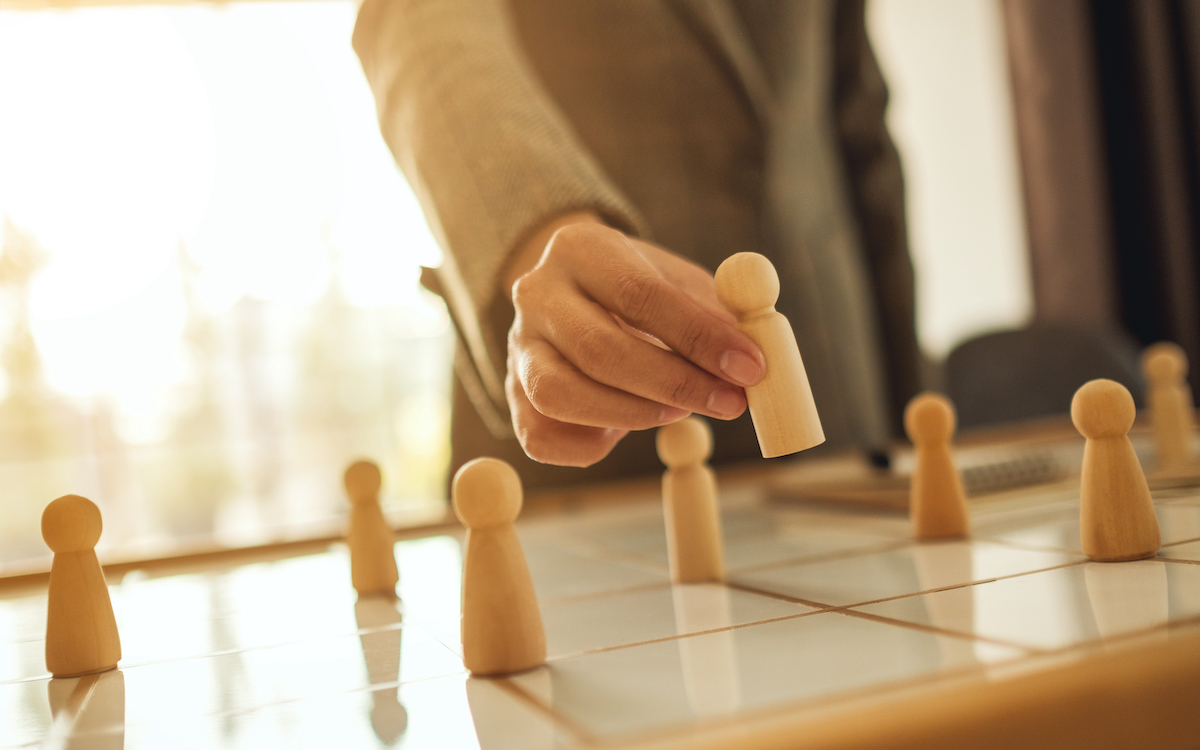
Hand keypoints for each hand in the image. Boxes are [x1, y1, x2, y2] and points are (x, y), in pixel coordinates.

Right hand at [504, 215, 764, 466]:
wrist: (581, 295)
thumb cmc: (643, 291)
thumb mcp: (680, 283)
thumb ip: (716, 314)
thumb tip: (752, 358)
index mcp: (580, 248)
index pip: (639, 295)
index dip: (699, 337)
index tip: (750, 367)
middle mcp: (536, 294)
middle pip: (598, 348)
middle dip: (673, 383)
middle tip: (729, 402)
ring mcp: (517, 347)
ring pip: (558, 393)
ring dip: (630, 414)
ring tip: (679, 411)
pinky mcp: (512, 394)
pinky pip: (539, 435)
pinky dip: (588, 443)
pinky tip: (624, 429)